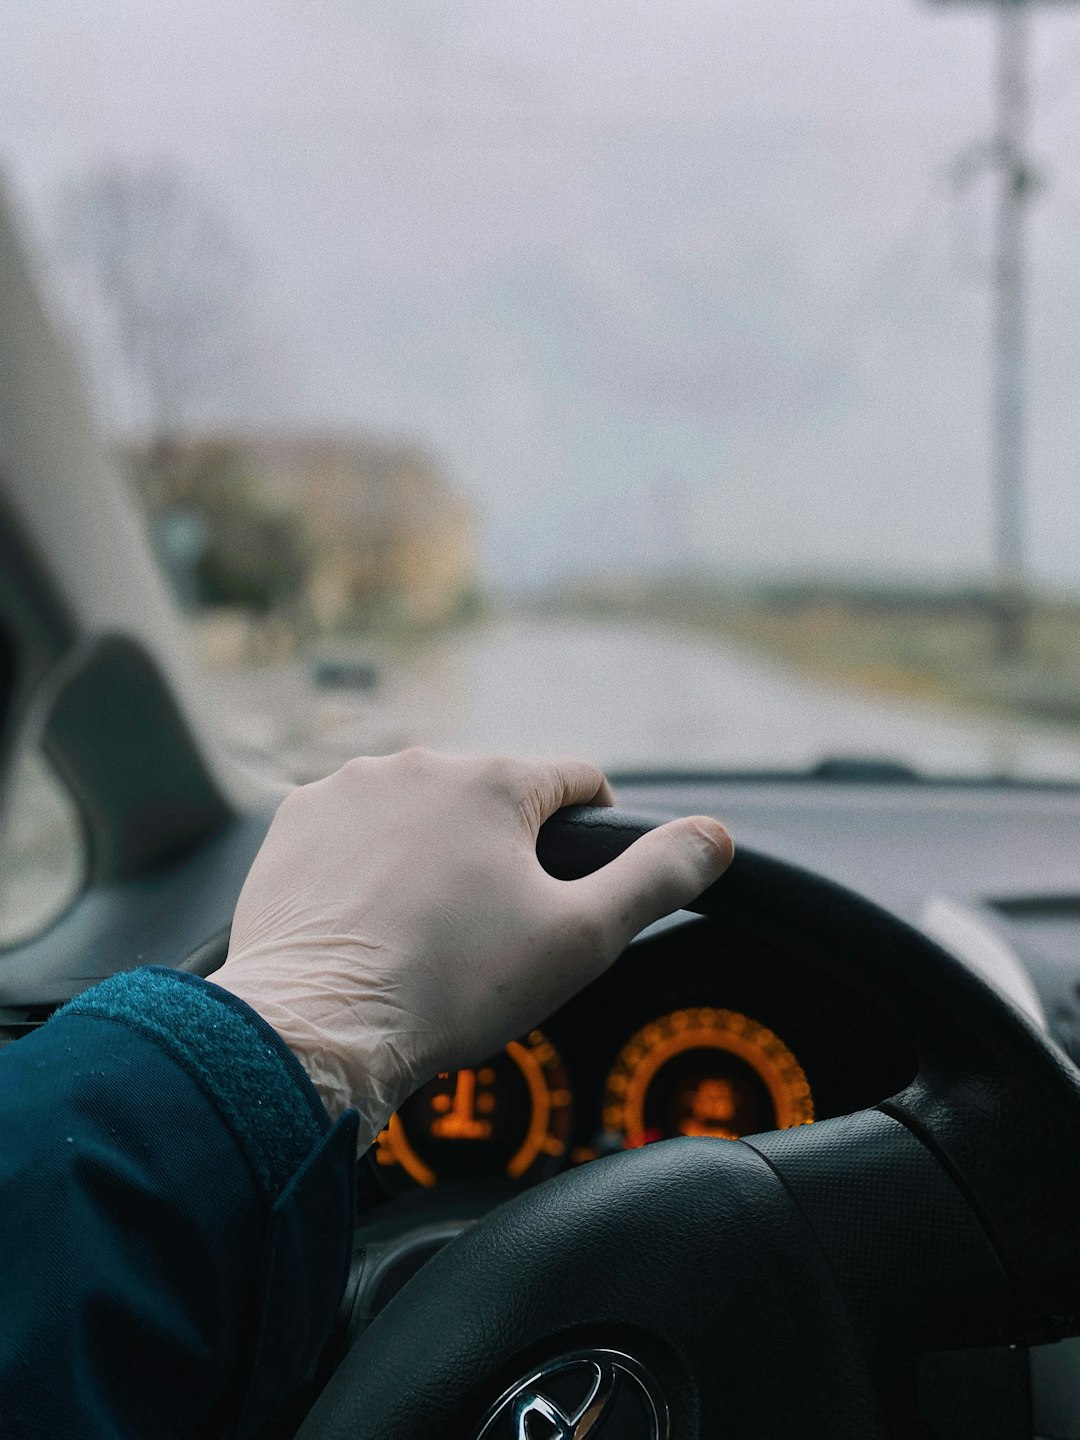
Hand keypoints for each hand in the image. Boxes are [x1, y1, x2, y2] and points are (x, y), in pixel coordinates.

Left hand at [212, 749, 733, 1146]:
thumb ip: (657, 877)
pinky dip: (371, 862)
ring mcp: (348, 790)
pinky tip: (372, 919)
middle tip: (498, 927)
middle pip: (493, 797)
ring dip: (435, 851)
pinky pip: (355, 829)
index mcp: (493, 781)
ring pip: (421, 811)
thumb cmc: (450, 988)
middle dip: (506, 849)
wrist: (316, 1031)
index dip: (595, 828)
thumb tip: (713, 835)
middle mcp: (417, 765)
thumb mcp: (581, 937)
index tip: (579, 880)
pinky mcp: (295, 823)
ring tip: (429, 930)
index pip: (576, 779)